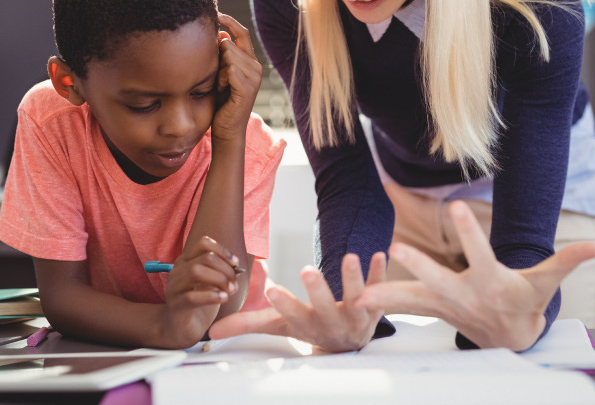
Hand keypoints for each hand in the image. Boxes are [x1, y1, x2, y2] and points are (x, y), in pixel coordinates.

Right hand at [160, 236, 239, 347]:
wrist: (182, 328)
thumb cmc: (201, 302)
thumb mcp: (213, 282)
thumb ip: (223, 272)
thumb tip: (238, 269)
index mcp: (187, 260)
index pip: (204, 243)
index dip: (223, 250)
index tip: (236, 263)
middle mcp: (178, 270)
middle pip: (205, 257)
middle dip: (226, 268)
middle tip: (235, 282)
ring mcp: (174, 287)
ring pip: (196, 271)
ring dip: (219, 279)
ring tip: (230, 291)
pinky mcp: (176, 305)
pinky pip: (192, 297)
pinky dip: (211, 296)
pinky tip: (223, 298)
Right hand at [210, 252, 386, 352]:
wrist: (348, 342)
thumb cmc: (309, 327)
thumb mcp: (280, 326)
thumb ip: (249, 324)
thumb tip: (212, 334)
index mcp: (306, 325)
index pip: (291, 317)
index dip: (283, 304)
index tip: (272, 290)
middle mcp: (331, 323)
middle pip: (324, 308)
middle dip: (317, 291)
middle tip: (308, 270)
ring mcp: (356, 315)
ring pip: (356, 298)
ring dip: (353, 278)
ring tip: (349, 256)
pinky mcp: (376, 305)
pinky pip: (380, 289)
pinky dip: (380, 273)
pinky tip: (380, 254)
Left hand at [212, 13, 261, 141]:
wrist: (226, 128)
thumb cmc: (220, 102)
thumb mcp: (219, 73)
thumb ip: (222, 55)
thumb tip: (220, 33)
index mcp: (250, 61)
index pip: (242, 33)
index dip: (229, 21)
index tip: (216, 14)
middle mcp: (256, 66)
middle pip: (228, 43)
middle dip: (216, 58)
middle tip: (217, 79)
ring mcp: (254, 77)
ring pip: (227, 55)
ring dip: (218, 70)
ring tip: (220, 86)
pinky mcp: (248, 88)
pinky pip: (229, 70)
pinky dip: (220, 80)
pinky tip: (221, 91)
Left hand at [355, 200, 594, 350]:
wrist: (508, 339)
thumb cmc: (526, 303)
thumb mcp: (546, 283)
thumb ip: (566, 261)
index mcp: (492, 284)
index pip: (481, 254)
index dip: (471, 232)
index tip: (459, 207)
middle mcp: (464, 296)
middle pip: (439, 280)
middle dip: (419, 264)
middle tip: (396, 246)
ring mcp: (444, 305)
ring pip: (413, 300)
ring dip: (388, 296)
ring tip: (359, 295)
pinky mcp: (431, 309)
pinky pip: (404, 306)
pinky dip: (383, 301)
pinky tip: (358, 299)